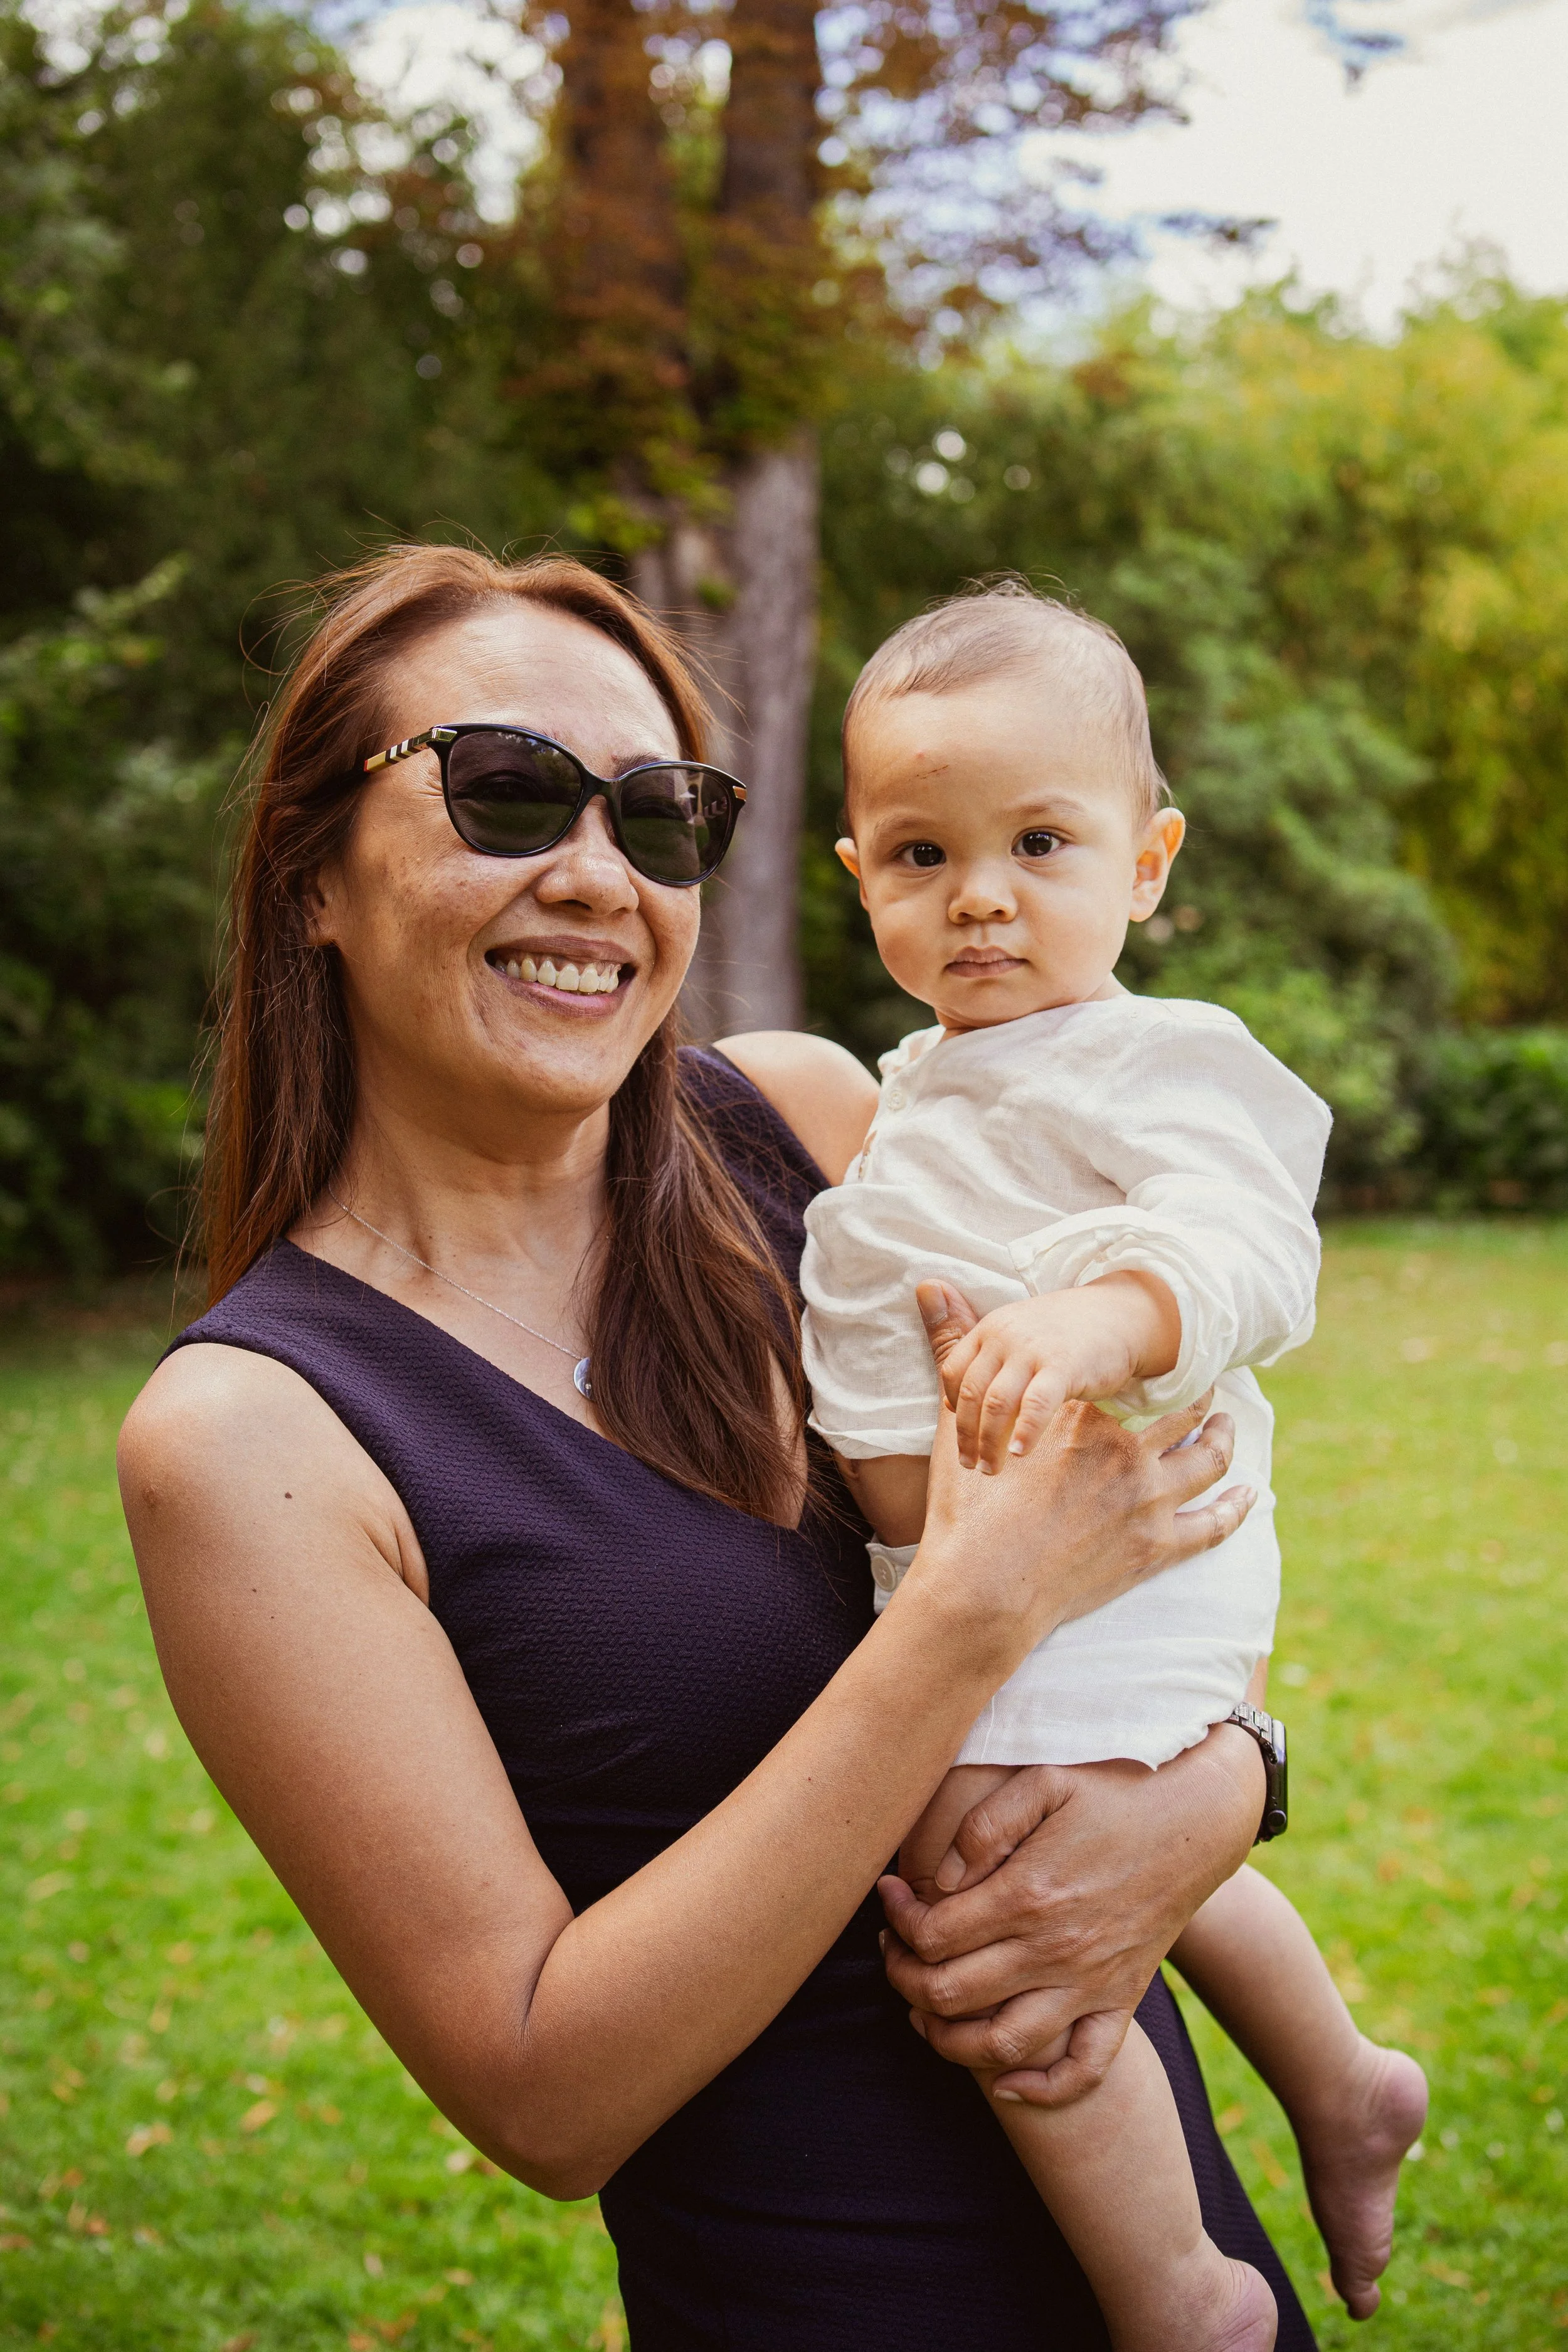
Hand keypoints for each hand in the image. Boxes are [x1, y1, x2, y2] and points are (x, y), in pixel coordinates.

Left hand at [878, 1723, 1265, 2105]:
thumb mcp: (1044, 1780)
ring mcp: (1090, 1983)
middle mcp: (1056, 1950)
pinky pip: (1084, 2069)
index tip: (890, 1895)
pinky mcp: (1121, 2000)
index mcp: (1029, 1893)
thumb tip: (941, 1882)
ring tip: (923, 2008)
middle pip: (950, 1994)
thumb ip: (984, 1827)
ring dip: (946, 2039)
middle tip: (893, 1947)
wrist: (1195, 1819)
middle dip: (902, 1976)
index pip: (933, 1935)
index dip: (898, 1920)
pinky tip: (1003, 2081)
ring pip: (1001, 2045)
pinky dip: (1041, 2089)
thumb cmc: (1112, 1791)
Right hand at [902, 1283, 1254, 1673]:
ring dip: (1225, 1440)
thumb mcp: (957, 1424)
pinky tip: (1251, 1495)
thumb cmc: (965, 1512)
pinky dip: (1237, 1507)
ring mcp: (1147, 1502)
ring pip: (1208, 1460)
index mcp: (1084, 1419)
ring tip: (1231, 1428)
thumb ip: (951, 1350)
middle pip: (1182, 1415)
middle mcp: (1126, 1453)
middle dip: (1201, 1399)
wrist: (980, 1591)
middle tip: (1211, 1388)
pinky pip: (1214, 1525)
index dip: (1149, 1373)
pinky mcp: (1157, 1549)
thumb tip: (927, 1283)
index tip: (1161, 1363)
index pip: (1130, 1384)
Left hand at [918, 1273, 1180, 1474]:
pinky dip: (1025, 1432)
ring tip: (990, 1469)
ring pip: (997, 1403)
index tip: (961, 1436)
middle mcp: (1005, 1336)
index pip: (952, 1371)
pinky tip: (1020, 1452)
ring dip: (988, 1442)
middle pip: (970, 1393)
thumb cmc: (1063, 1333)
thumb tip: (942, 1379)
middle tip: (970, 1465)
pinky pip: (1036, 1405)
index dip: (952, 1408)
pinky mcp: (1063, 1366)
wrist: (1120, 1315)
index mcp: (990, 1328)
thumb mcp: (1016, 1333)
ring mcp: (1033, 1350)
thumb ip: (979, 1353)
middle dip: (965, 1435)